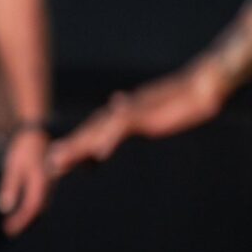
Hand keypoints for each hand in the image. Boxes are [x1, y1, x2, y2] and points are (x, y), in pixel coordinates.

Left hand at [0, 127, 49, 236]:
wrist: (36, 131)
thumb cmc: (24, 147)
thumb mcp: (13, 166)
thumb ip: (10, 187)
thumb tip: (4, 208)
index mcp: (41, 182)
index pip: (31, 208)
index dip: (20, 221)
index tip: (9, 230)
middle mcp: (48, 184)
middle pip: (37, 209)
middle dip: (24, 221)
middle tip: (10, 230)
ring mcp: (49, 181)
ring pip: (40, 203)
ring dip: (28, 215)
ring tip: (15, 223)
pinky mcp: (47, 178)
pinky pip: (40, 196)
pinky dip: (31, 205)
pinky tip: (23, 207)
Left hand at [48, 63, 225, 180]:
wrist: (203, 85)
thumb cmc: (182, 99)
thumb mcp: (152, 110)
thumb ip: (133, 111)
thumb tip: (116, 100)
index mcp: (122, 115)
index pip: (94, 133)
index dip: (76, 146)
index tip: (58, 162)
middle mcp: (121, 112)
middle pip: (89, 133)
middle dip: (69, 150)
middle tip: (48, 167)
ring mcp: (132, 112)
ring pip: (99, 131)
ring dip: (79, 147)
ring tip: (60, 162)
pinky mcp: (147, 114)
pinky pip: (124, 129)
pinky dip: (110, 140)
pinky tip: (99, 155)